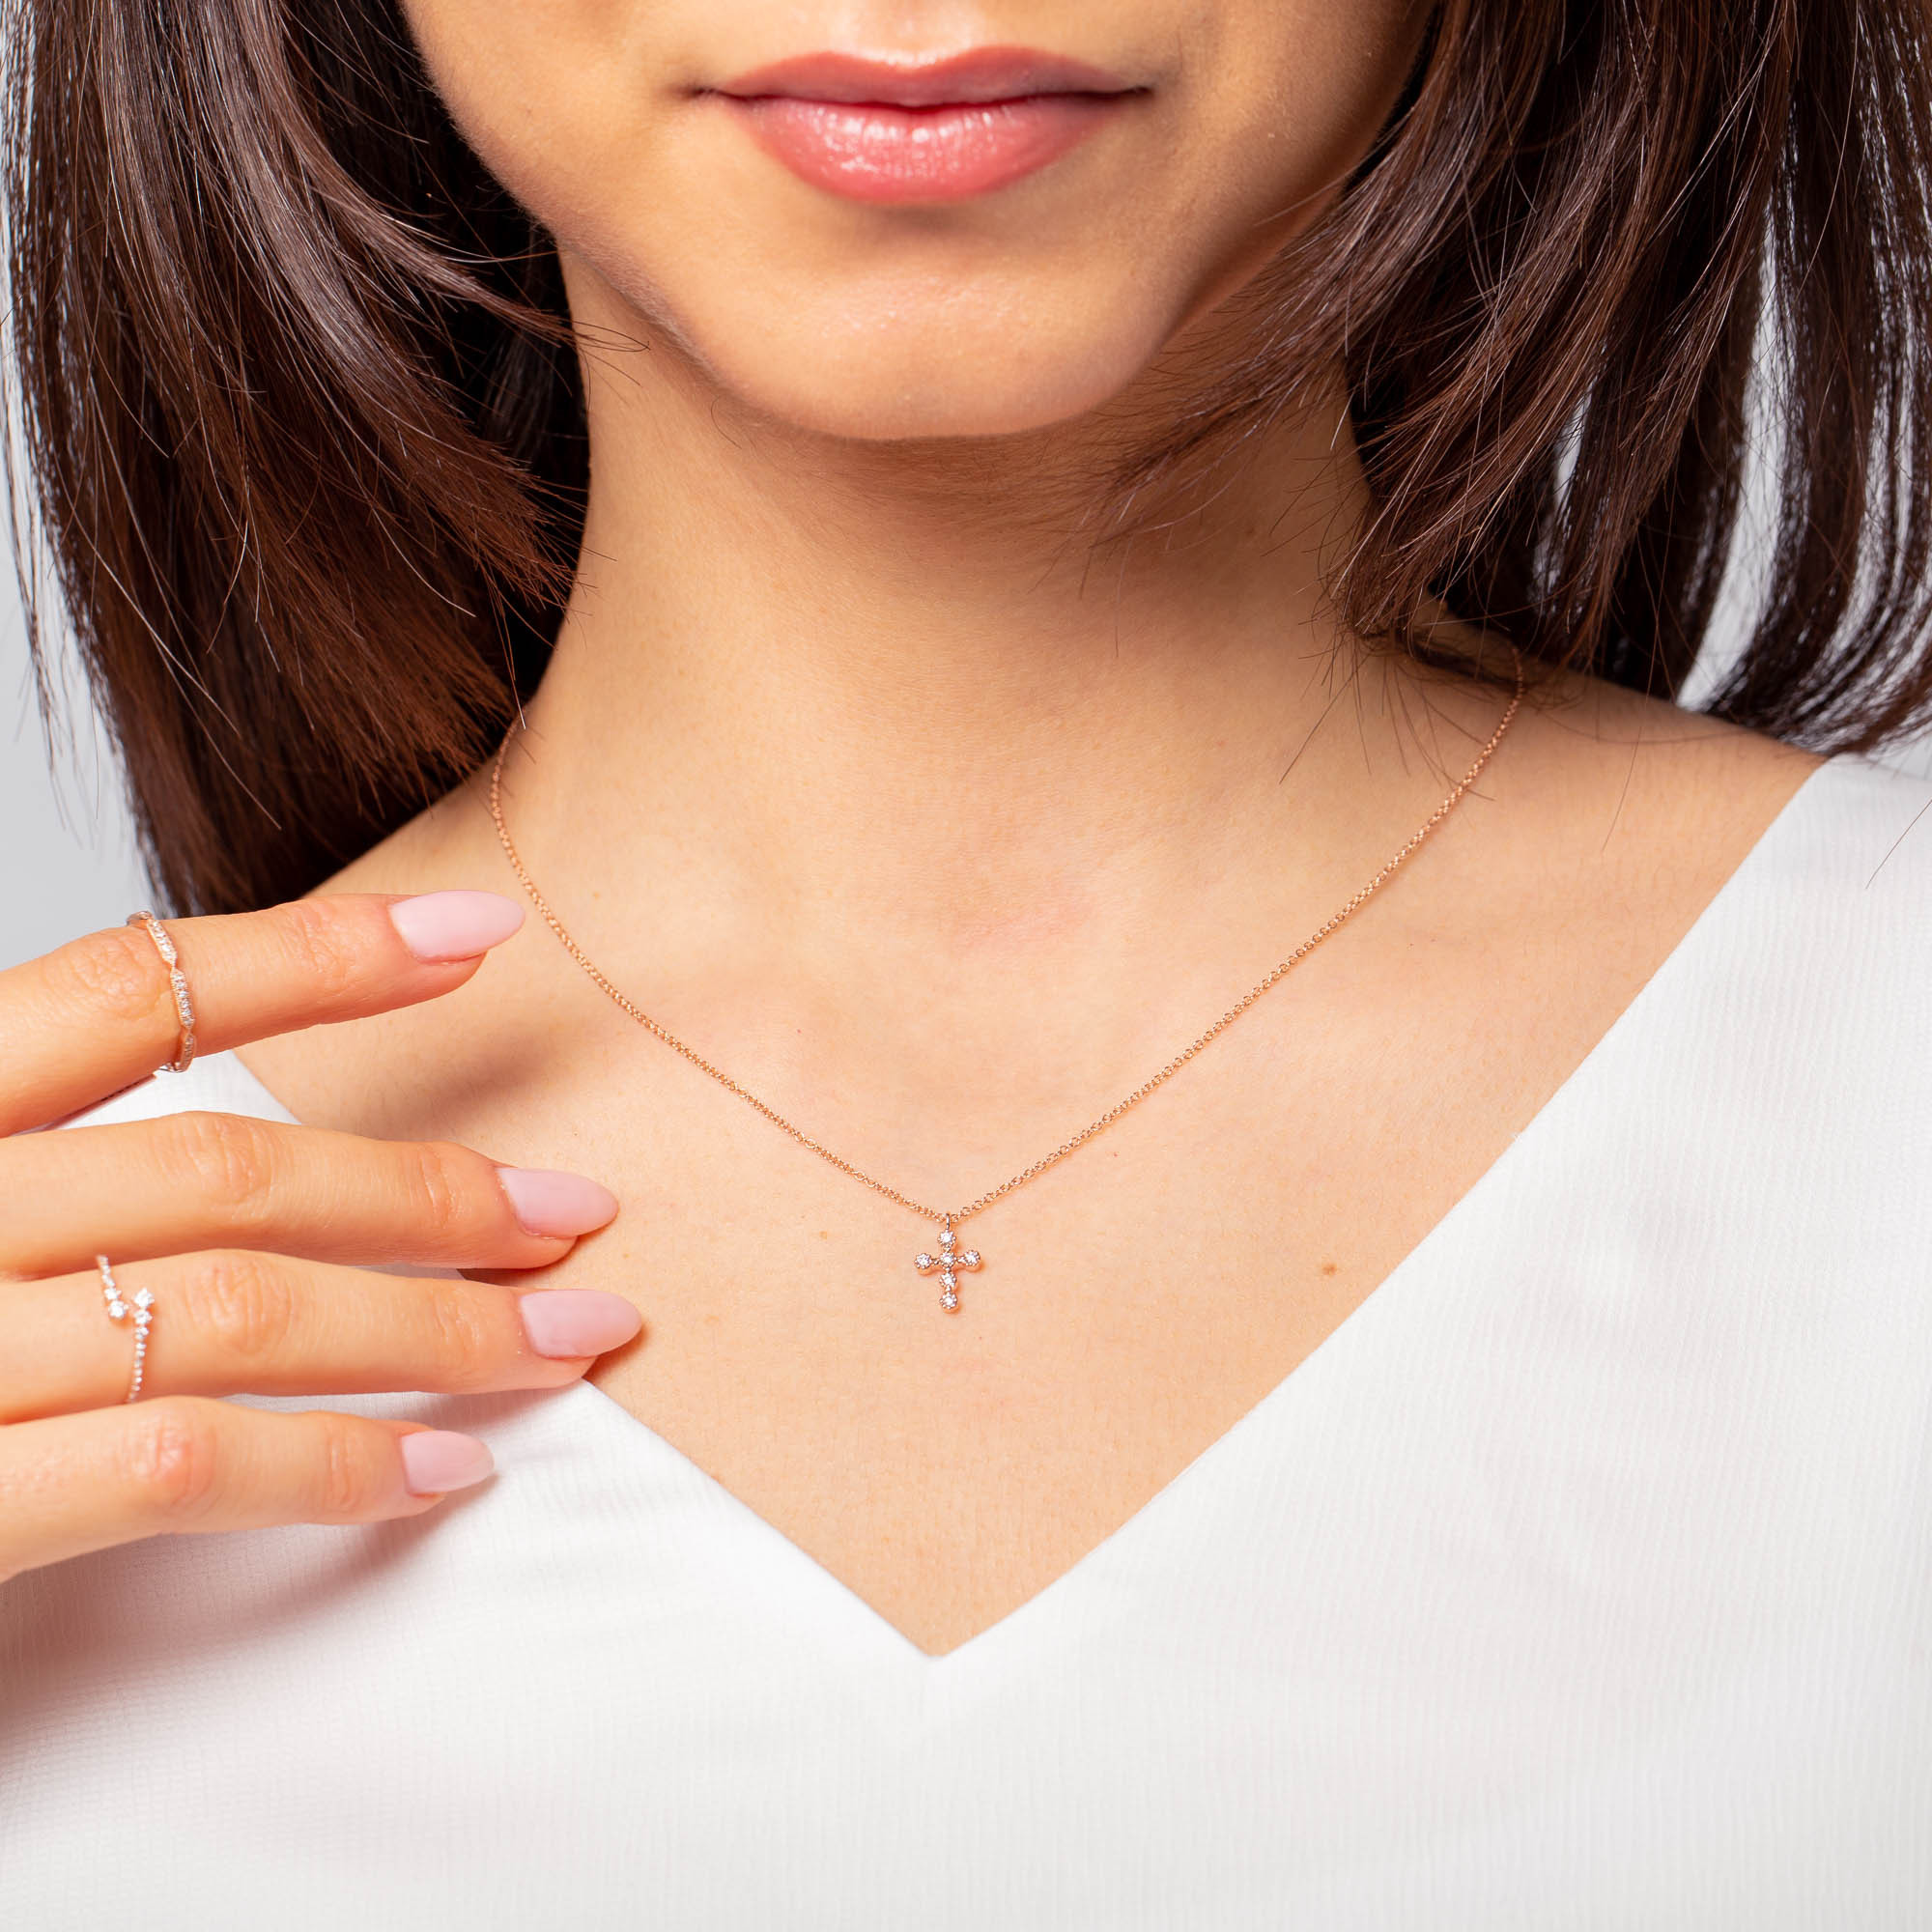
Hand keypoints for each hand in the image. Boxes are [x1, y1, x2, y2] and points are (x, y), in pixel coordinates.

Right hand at [0, 892, 633, 1583]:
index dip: (318, 956)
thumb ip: (35, 1163)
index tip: (478, 939)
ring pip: (237, 1307)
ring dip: (434, 1328)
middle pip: (223, 1166)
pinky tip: (444, 1472)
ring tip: (563, 1339)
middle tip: (575, 1211)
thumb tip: (214, 1149)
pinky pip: (180, 1462)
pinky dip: (336, 1467)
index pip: (124, 987)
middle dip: (427, 1191)